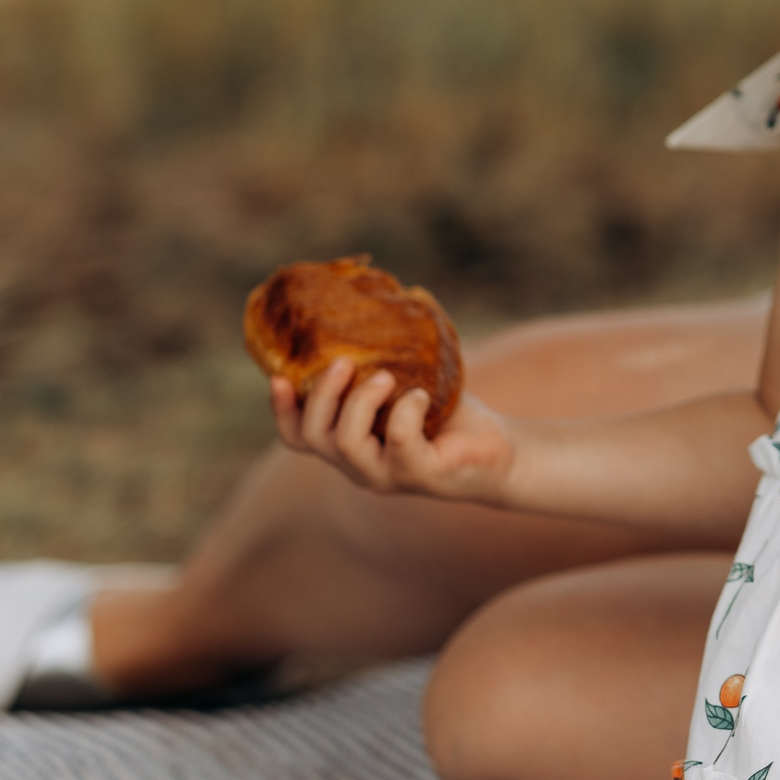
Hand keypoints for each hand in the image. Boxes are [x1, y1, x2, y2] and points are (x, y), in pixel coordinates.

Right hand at [270, 360, 516, 502]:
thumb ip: (377, 364)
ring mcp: (387, 475)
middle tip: (345, 361)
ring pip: (346, 443)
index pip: (297, 436)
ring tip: (385, 375)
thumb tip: (367, 304)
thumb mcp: (406, 385)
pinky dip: (405, 411)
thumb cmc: (448, 414)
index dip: (281, 409)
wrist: (501, 450)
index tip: (277, 375)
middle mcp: (360, 466)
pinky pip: (398, 442)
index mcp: (349, 445)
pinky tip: (421, 395)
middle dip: (322, 394)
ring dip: (359, 401)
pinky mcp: (421, 475)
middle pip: (313, 435)